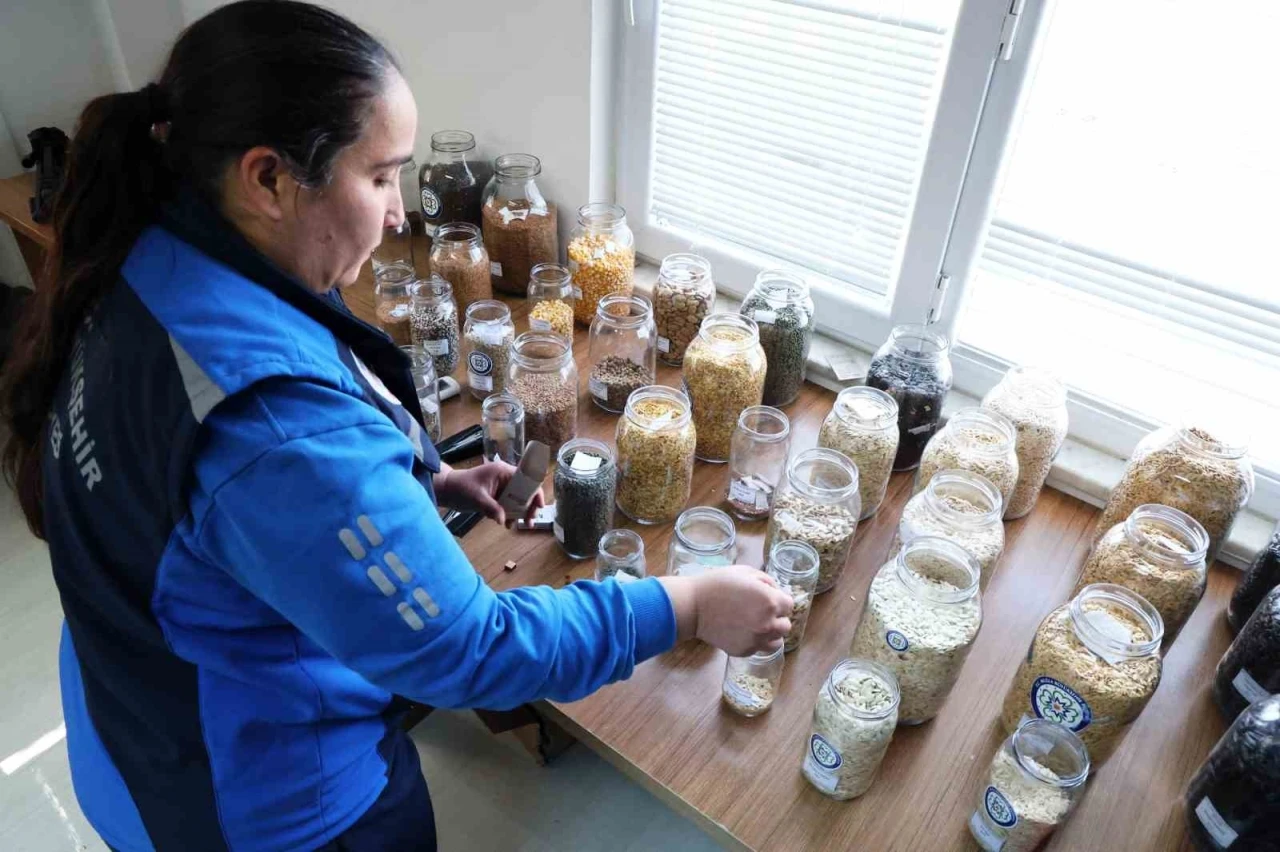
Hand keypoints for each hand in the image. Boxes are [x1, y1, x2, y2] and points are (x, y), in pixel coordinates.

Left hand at [434, 461, 544, 526]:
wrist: (447, 490)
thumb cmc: (460, 488)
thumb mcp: (476, 498)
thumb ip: (491, 508)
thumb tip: (503, 520)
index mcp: (503, 472)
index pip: (527, 478)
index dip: (535, 491)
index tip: (538, 506)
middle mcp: (505, 478)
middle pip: (525, 491)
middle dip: (529, 506)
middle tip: (530, 520)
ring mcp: (501, 487)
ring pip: (518, 500)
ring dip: (521, 512)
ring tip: (522, 525)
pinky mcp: (497, 496)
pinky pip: (509, 505)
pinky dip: (510, 514)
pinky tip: (507, 523)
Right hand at [659, 566, 792, 656]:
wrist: (693, 606)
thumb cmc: (718, 583)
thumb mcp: (745, 572)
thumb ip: (767, 581)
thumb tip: (776, 591)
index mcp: (771, 601)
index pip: (789, 605)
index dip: (779, 600)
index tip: (768, 598)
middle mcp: (767, 624)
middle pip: (786, 625)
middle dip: (777, 617)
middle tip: (761, 611)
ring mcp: (756, 640)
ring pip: (777, 641)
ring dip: (770, 633)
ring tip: (756, 624)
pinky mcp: (744, 651)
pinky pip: (760, 648)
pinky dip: (756, 641)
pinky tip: (744, 631)